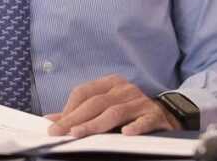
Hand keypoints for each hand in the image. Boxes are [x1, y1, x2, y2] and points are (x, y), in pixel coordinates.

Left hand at [46, 74, 179, 136]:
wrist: (166, 114)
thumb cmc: (129, 111)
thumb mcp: (105, 107)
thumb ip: (79, 113)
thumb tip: (51, 120)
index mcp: (110, 83)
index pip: (84, 92)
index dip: (68, 109)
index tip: (54, 126)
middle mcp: (125, 89)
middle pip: (96, 103)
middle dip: (75, 118)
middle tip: (60, 133)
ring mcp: (140, 101)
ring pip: (115, 112)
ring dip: (95, 124)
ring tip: (79, 133)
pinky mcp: (155, 115)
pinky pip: (144, 120)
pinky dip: (135, 126)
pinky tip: (126, 134)